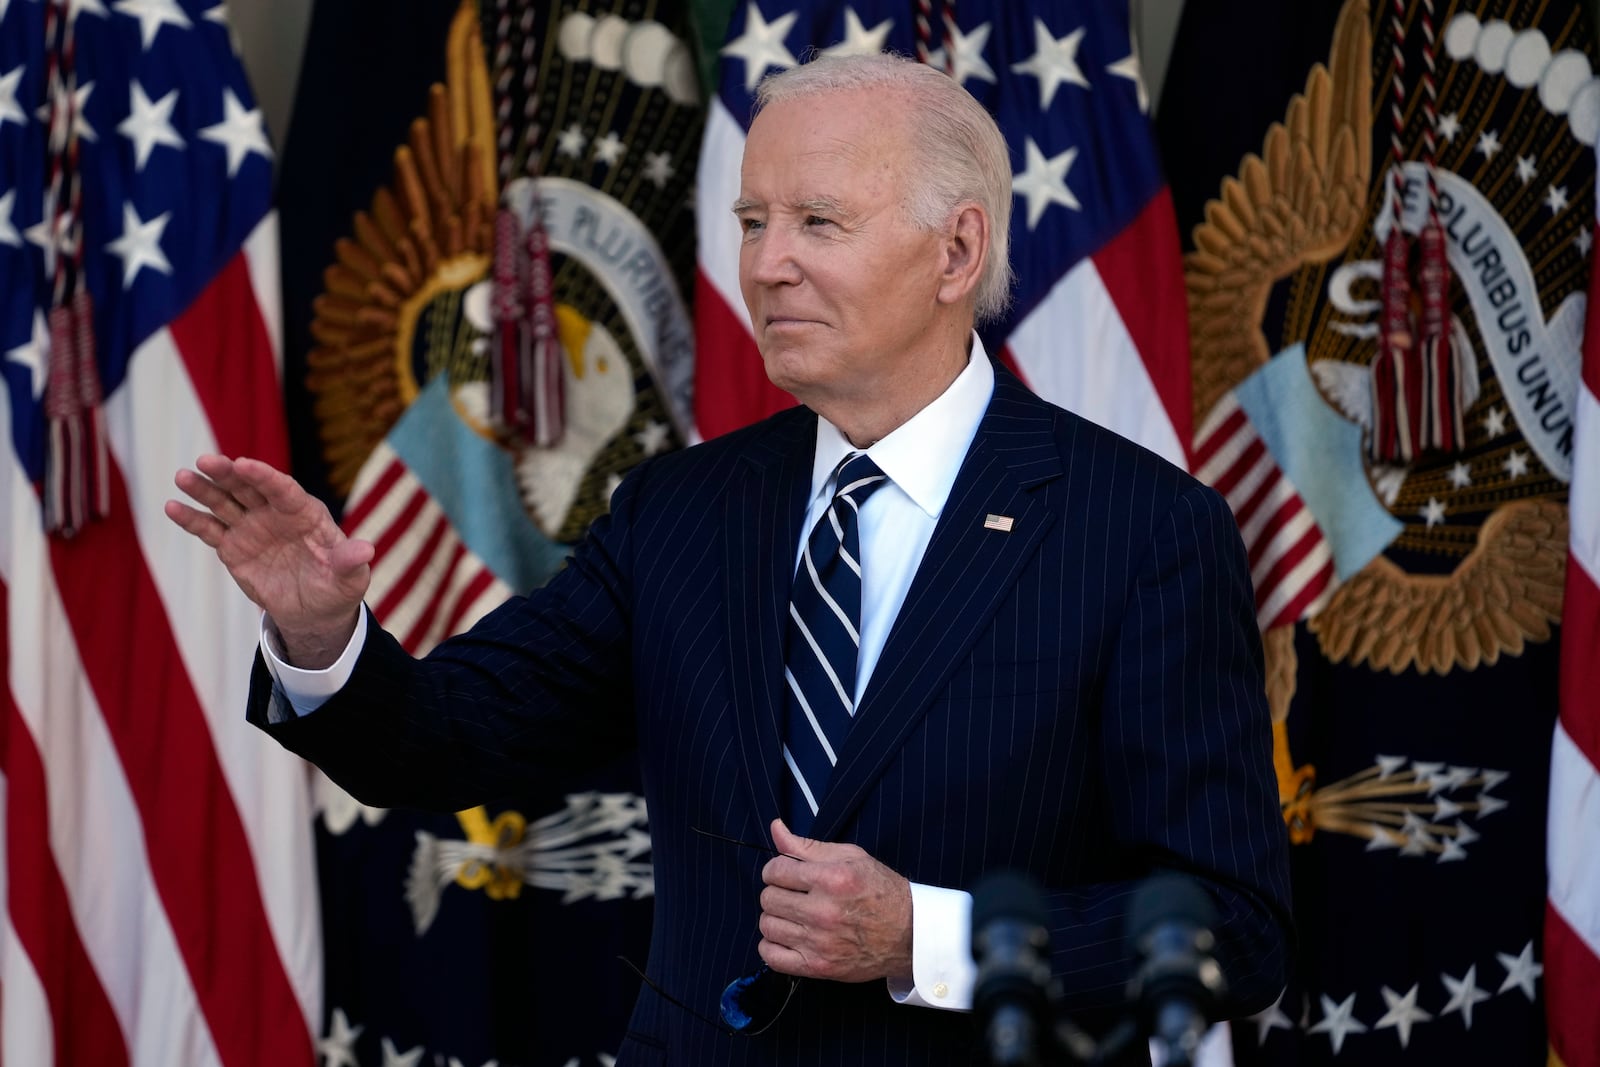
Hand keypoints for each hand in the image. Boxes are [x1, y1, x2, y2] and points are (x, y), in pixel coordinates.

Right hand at [165, 454, 372, 666]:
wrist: (314, 611)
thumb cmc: (337, 586)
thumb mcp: (350, 578)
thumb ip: (351, 561)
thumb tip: (367, 550)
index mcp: (304, 513)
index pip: (282, 488)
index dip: (263, 476)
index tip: (243, 464)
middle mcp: (274, 513)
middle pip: (248, 488)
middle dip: (228, 473)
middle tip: (206, 460)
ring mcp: (251, 528)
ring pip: (224, 503)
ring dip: (203, 489)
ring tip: (182, 477)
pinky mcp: (232, 547)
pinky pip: (209, 530)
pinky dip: (191, 519)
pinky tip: (171, 507)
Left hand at [757, 819, 912, 982]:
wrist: (909, 934)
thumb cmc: (880, 890)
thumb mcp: (850, 857)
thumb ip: (807, 846)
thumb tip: (775, 828)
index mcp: (832, 879)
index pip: (775, 871)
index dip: (776, 869)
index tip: (786, 873)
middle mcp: (824, 912)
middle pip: (768, 899)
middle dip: (776, 892)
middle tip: (793, 894)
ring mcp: (820, 943)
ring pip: (767, 926)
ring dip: (776, 918)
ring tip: (794, 914)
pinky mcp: (818, 967)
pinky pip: (772, 957)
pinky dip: (773, 946)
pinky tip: (790, 936)